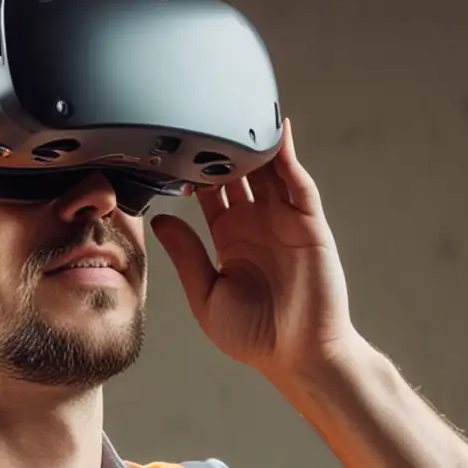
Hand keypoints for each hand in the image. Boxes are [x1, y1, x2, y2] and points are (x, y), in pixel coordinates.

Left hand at [149, 117, 354, 379]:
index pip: (209, 191)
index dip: (194, 169)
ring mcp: (284, 219)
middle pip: (237, 171)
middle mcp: (257, 222)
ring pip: (267, 169)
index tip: (172, 146)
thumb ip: (186, 255)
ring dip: (253, 143)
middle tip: (199, 118)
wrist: (297, 355)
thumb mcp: (206, 295)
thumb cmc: (254, 335)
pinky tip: (276, 133)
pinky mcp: (308, 223)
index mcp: (229, 237)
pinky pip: (298, 182)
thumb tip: (159, 220)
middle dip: (221, 147)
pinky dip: (288, 155)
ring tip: (234, 112)